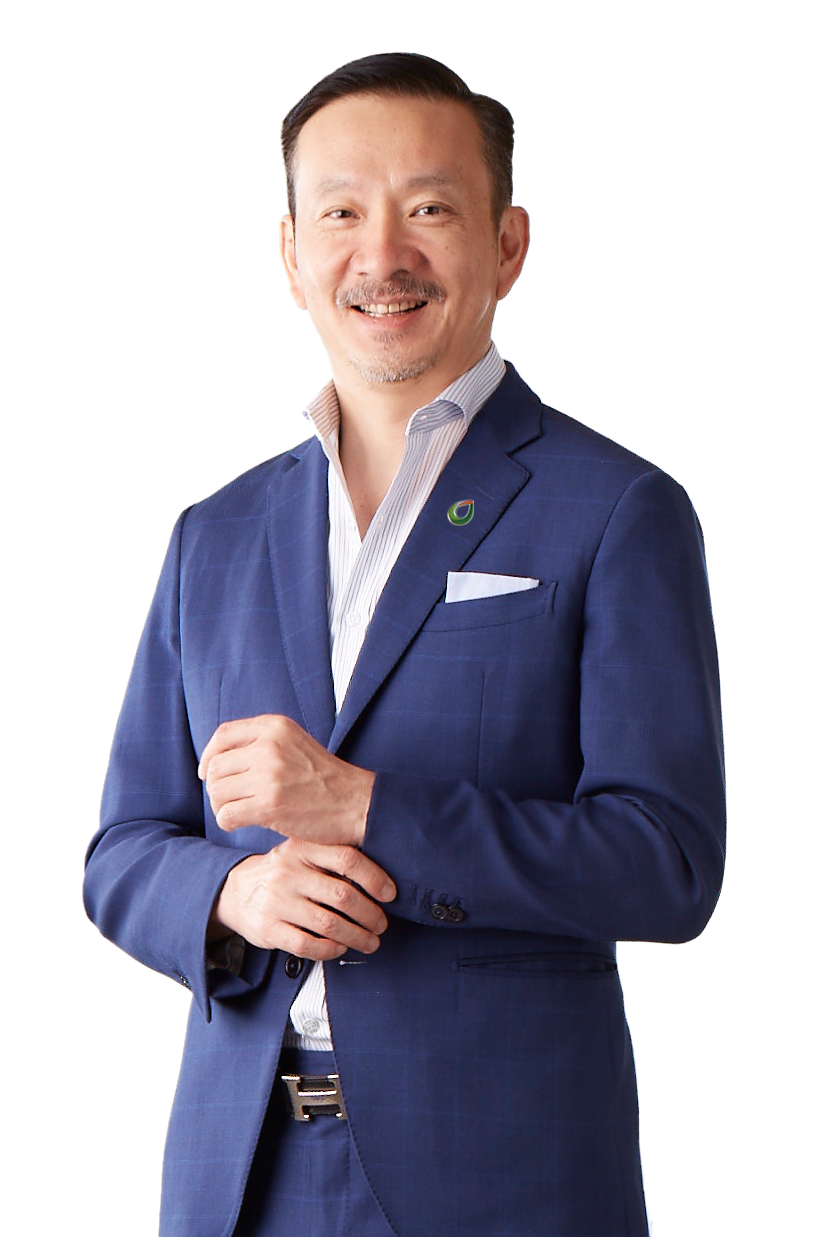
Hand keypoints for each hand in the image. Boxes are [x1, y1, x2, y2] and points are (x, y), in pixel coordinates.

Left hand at [199, 714, 375, 846]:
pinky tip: (241, 823)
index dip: (209, 755)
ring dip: (221, 806)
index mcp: (275, 726)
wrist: (356, 803)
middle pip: (216, 766)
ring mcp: (270, 775)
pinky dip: (227, 822)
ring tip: (238, 812)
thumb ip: (261, 743)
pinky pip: (226, 814)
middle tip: (230, 800)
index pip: (223, 735)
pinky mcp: (270, 804)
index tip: (208, 773)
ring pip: (217, 791)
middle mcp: (270, 745)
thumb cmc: (323, 778)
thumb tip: (216, 758)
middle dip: (217, 787)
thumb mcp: (294, 743)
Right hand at [210, 838, 396, 958]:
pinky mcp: (268, 929)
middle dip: (370, 914)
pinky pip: (308, 945)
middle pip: (342, 895)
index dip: (375, 878)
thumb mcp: (301, 853)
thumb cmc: (282, 873)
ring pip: (329, 924)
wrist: (234, 890)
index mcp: (302, 848)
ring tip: (370, 941)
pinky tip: (339, 947)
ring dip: (357, 937)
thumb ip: (331, 858)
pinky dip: (330, 949)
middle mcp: (288, 872)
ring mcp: (276, 901)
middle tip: (381, 924)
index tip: (390, 894)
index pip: (347, 859)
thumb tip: (379, 879)